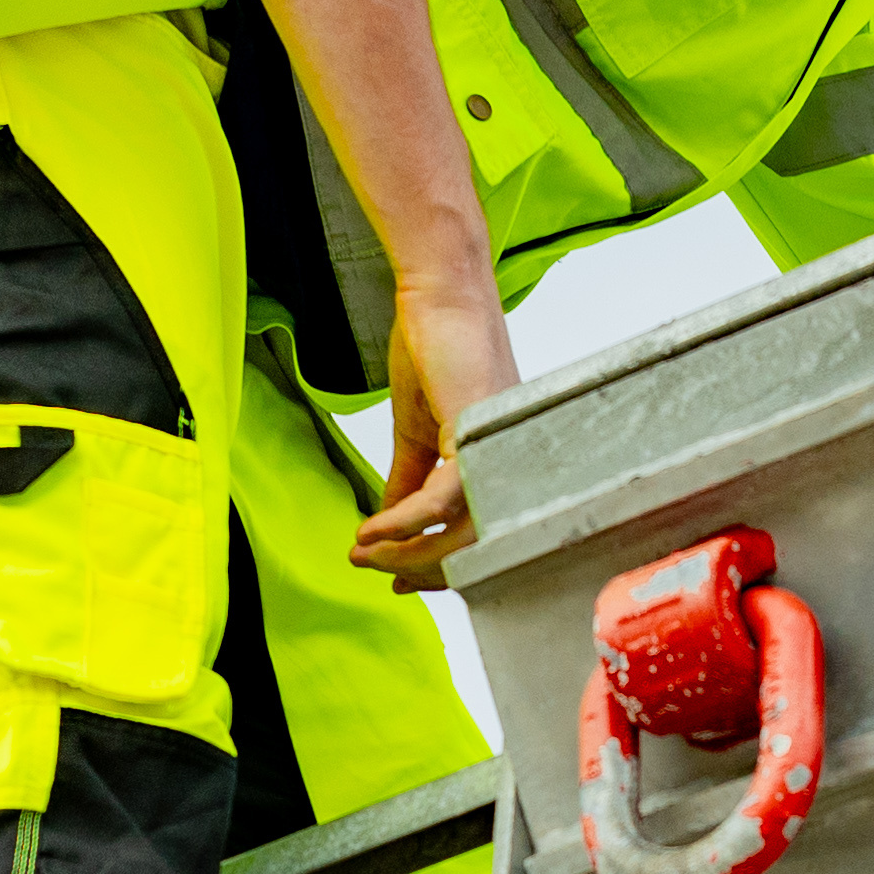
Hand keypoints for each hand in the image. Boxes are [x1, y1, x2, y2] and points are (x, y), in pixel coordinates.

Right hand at [349, 259, 514, 571]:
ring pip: (459, 535)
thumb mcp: (415, 434)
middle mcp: (509, 467)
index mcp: (499, 469)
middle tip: (370, 566)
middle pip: (472, 549)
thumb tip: (387, 526)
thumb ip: (406, 482)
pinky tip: (372, 530)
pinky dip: (402, 523)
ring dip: (404, 551)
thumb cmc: (435, 350)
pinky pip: (440, 503)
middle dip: (416, 567)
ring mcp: (498, 455)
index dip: (435, 566)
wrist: (437, 296)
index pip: (476, 539)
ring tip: (364, 551)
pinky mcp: (477, 437)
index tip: (394, 577)